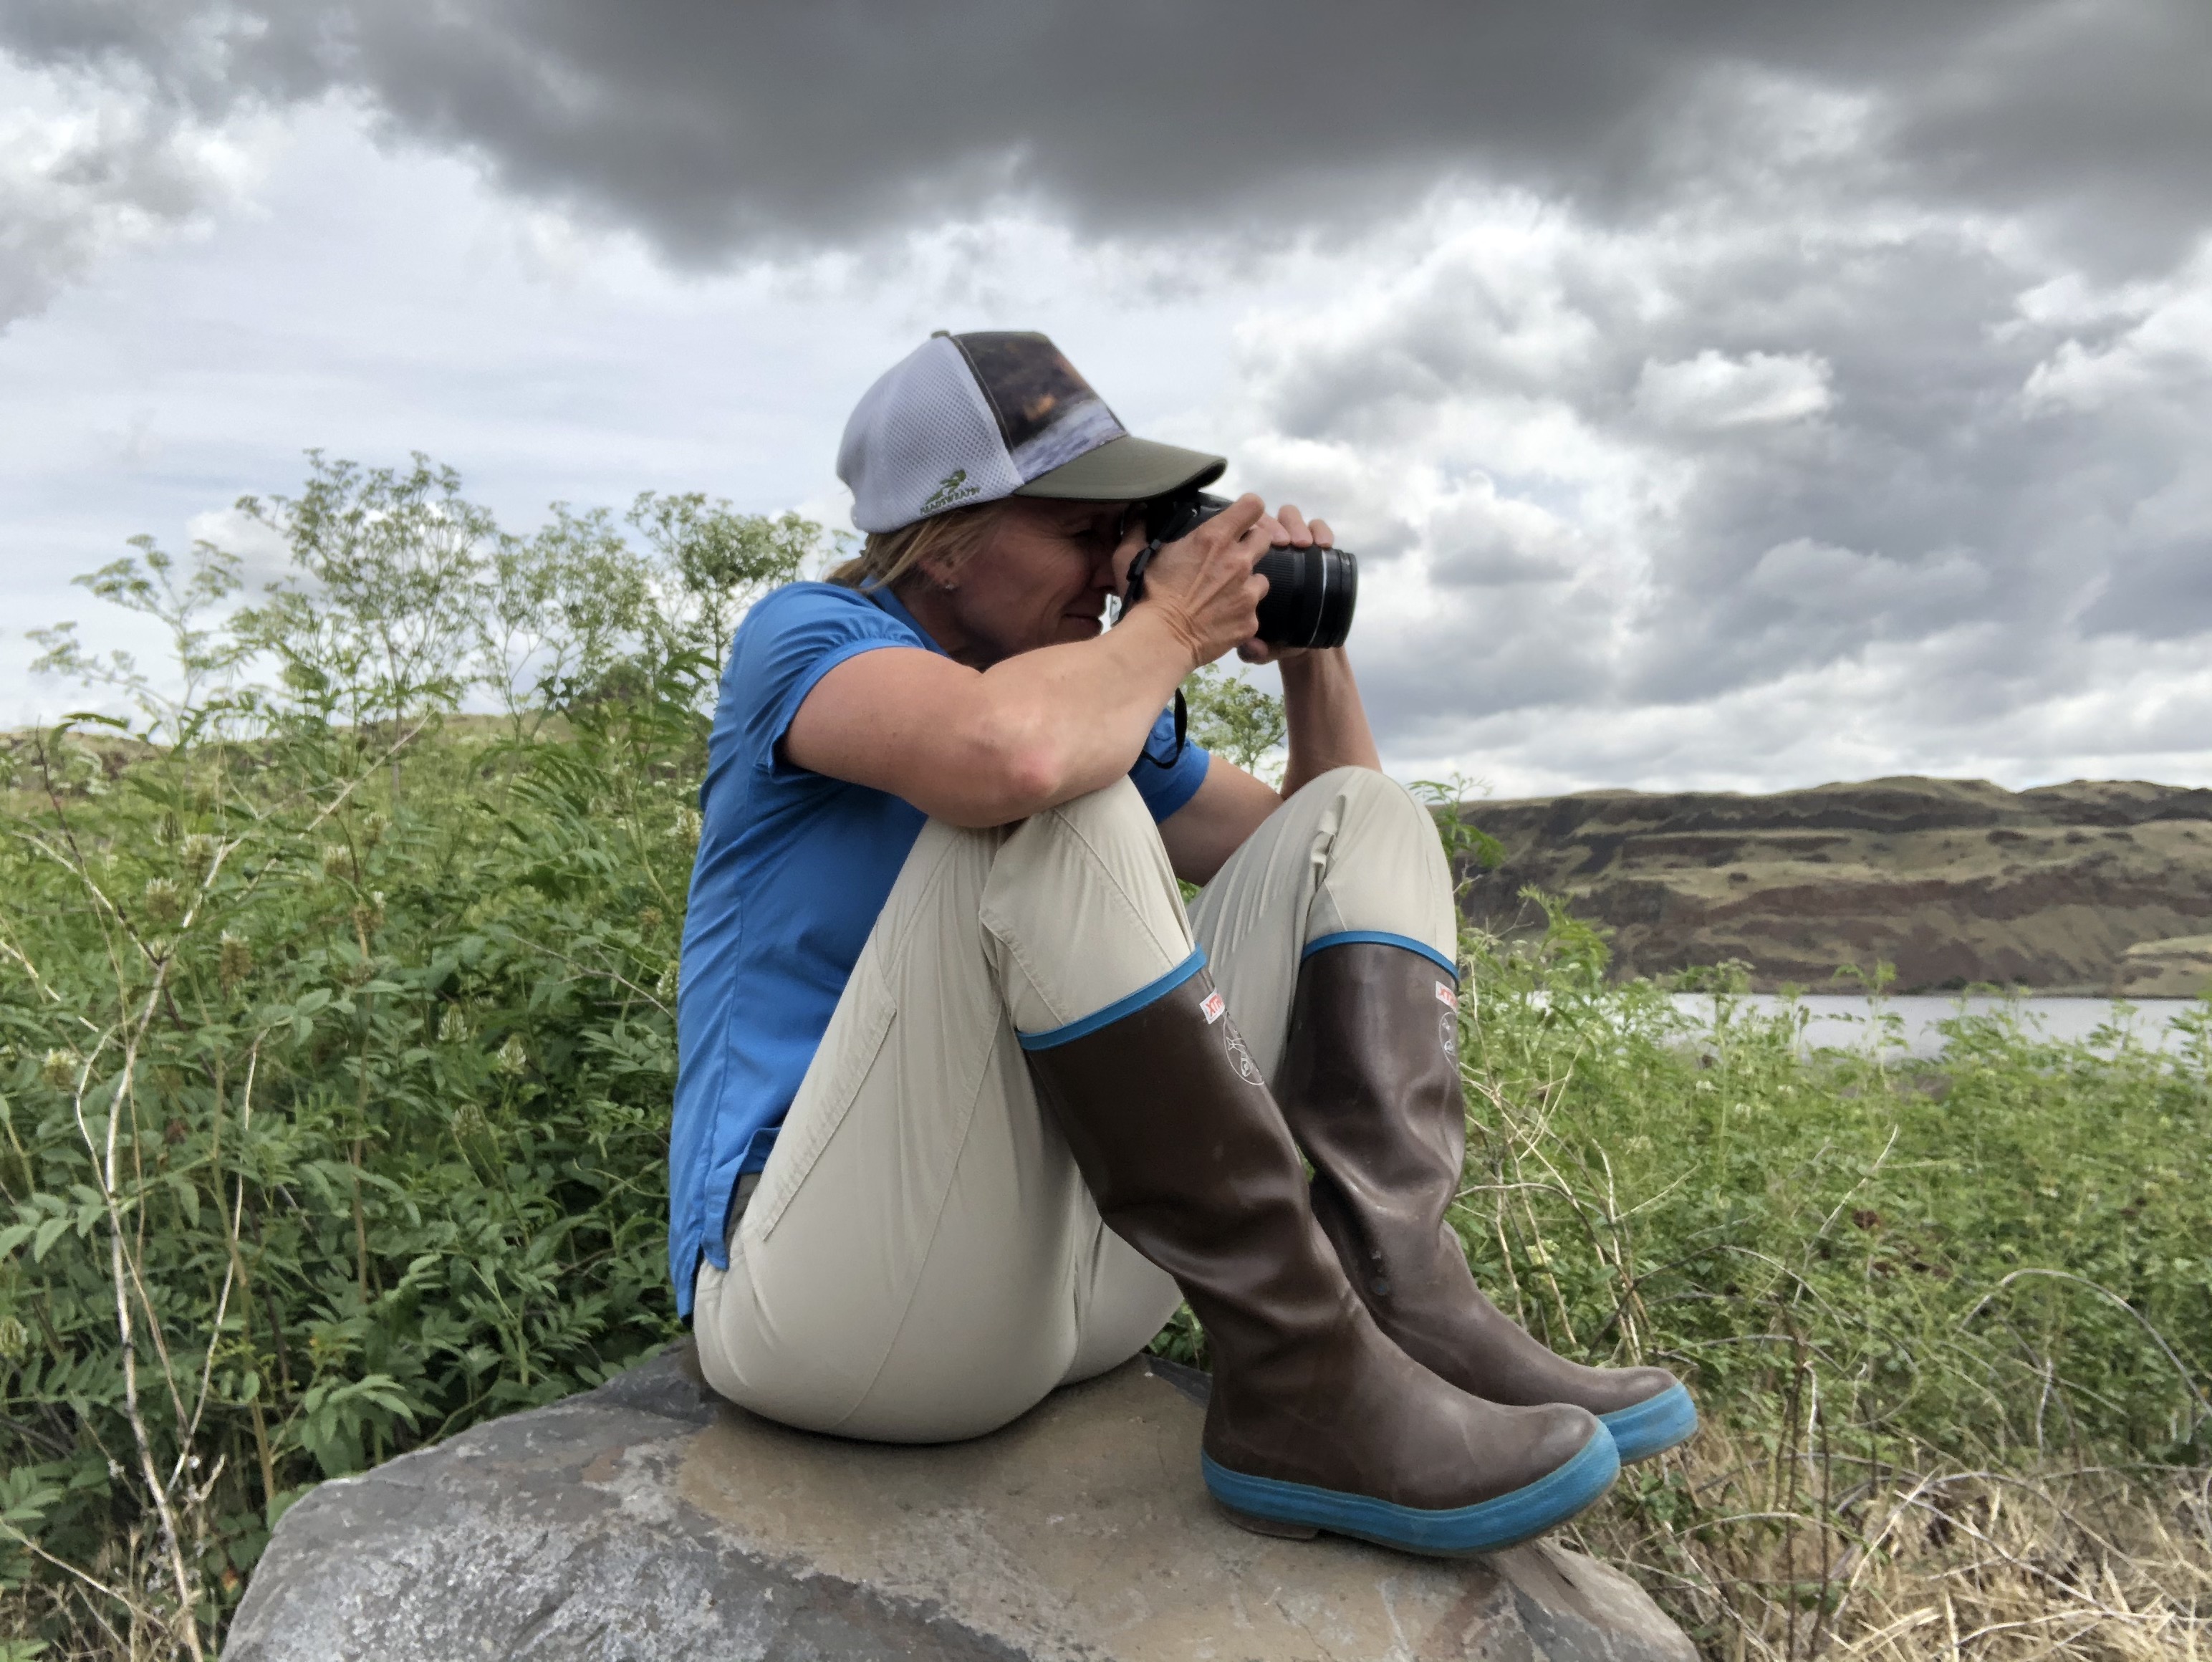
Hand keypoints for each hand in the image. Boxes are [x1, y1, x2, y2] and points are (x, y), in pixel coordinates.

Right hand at [1130, 492, 1272, 668]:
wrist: (1159, 641)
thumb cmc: (1144, 595)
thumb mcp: (1131, 556)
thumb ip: (1137, 528)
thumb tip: (1139, 510)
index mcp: (1214, 538)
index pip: (1253, 506)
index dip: (1248, 511)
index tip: (1239, 520)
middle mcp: (1238, 561)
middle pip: (1264, 539)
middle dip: (1251, 545)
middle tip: (1230, 558)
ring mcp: (1248, 593)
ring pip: (1261, 579)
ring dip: (1246, 583)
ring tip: (1224, 595)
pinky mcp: (1250, 621)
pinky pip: (1252, 612)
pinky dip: (1240, 615)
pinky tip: (1221, 620)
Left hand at [1238, 502, 1333, 664]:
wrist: (1299, 640)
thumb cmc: (1270, 636)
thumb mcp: (1258, 644)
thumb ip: (1253, 648)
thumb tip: (1252, 649)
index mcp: (1243, 561)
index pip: (1241, 533)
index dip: (1246, 532)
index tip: (1256, 540)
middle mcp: (1266, 548)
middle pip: (1267, 520)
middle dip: (1275, 526)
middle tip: (1284, 543)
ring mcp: (1291, 546)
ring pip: (1291, 519)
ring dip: (1297, 526)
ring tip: (1305, 544)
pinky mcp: (1315, 550)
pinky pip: (1319, 531)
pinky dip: (1321, 532)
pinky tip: (1324, 546)